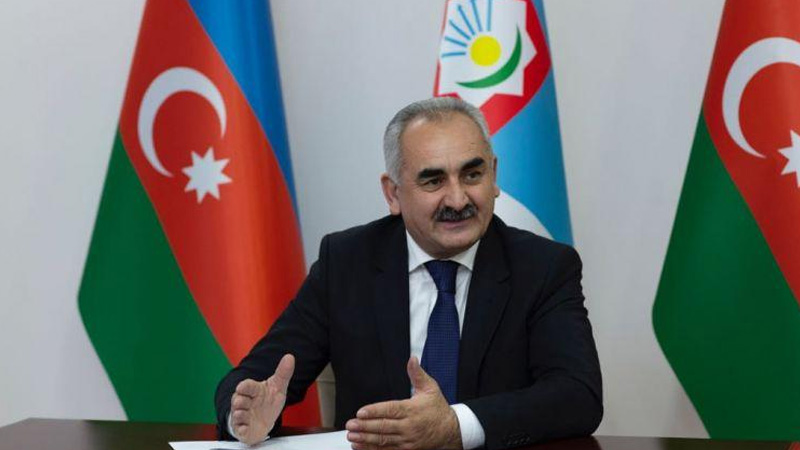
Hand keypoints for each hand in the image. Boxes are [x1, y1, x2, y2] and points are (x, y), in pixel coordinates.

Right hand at [230, 354, 294, 444]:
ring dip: (240, 414)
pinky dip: (242, 429)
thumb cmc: (268, 401)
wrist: (265, 421)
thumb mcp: (278, 387)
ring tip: (244, 414)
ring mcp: (243, 416)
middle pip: (237, 400)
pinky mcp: (243, 429)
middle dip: (240, 401)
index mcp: (253, 391)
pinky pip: (240, 430)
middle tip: (243, 402)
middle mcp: (245, 403)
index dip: (244, 387)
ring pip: (237, 414)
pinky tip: (245, 428)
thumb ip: (283, 373)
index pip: (247, 386)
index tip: (241, 387)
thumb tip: (290, 357)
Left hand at [345, 357, 461, 449]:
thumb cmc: (438, 408)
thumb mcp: (430, 388)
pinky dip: (373, 449)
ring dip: (366, 439)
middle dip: (365, 426)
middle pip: (384, 426)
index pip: (391, 410)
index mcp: (412, 409)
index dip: (375, 411)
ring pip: (384, 440)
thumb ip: (417, 374)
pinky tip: (360, 446)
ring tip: (352, 436)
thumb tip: (412, 359)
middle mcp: (409, 426)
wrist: (451, 431)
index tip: (361, 412)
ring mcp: (407, 440)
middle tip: (350, 425)